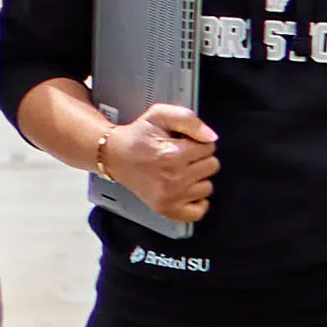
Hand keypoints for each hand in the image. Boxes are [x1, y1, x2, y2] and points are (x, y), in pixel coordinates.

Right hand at [93, 99, 222, 230]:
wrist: (114, 155)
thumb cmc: (137, 136)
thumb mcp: (160, 115)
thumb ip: (188, 119)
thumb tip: (210, 137)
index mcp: (171, 154)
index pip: (209, 147)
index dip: (198, 142)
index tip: (184, 142)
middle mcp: (172, 178)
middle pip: (211, 167)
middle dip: (199, 158)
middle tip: (181, 156)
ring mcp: (169, 196)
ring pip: (207, 187)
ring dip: (198, 178)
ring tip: (180, 171)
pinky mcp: (166, 209)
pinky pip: (198, 212)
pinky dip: (196, 202)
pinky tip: (185, 189)